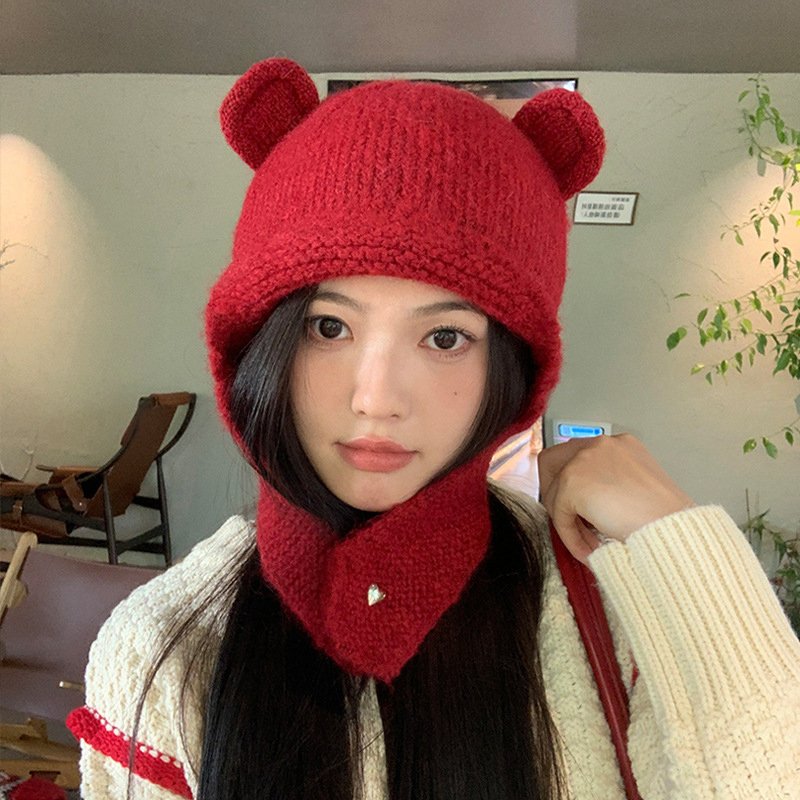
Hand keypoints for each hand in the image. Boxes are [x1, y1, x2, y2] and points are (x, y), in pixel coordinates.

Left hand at [537, 434, 693, 562]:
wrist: (674, 529)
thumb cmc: (665, 518)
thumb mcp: (635, 491)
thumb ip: (607, 486)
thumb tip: (583, 503)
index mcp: (619, 445)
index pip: (575, 455)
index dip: (569, 482)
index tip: (574, 507)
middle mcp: (601, 445)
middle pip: (553, 462)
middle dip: (556, 495)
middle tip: (569, 522)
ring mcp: (585, 459)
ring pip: (554, 492)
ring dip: (568, 521)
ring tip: (589, 543)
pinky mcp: (573, 482)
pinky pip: (559, 514)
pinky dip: (570, 536)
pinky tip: (588, 550)